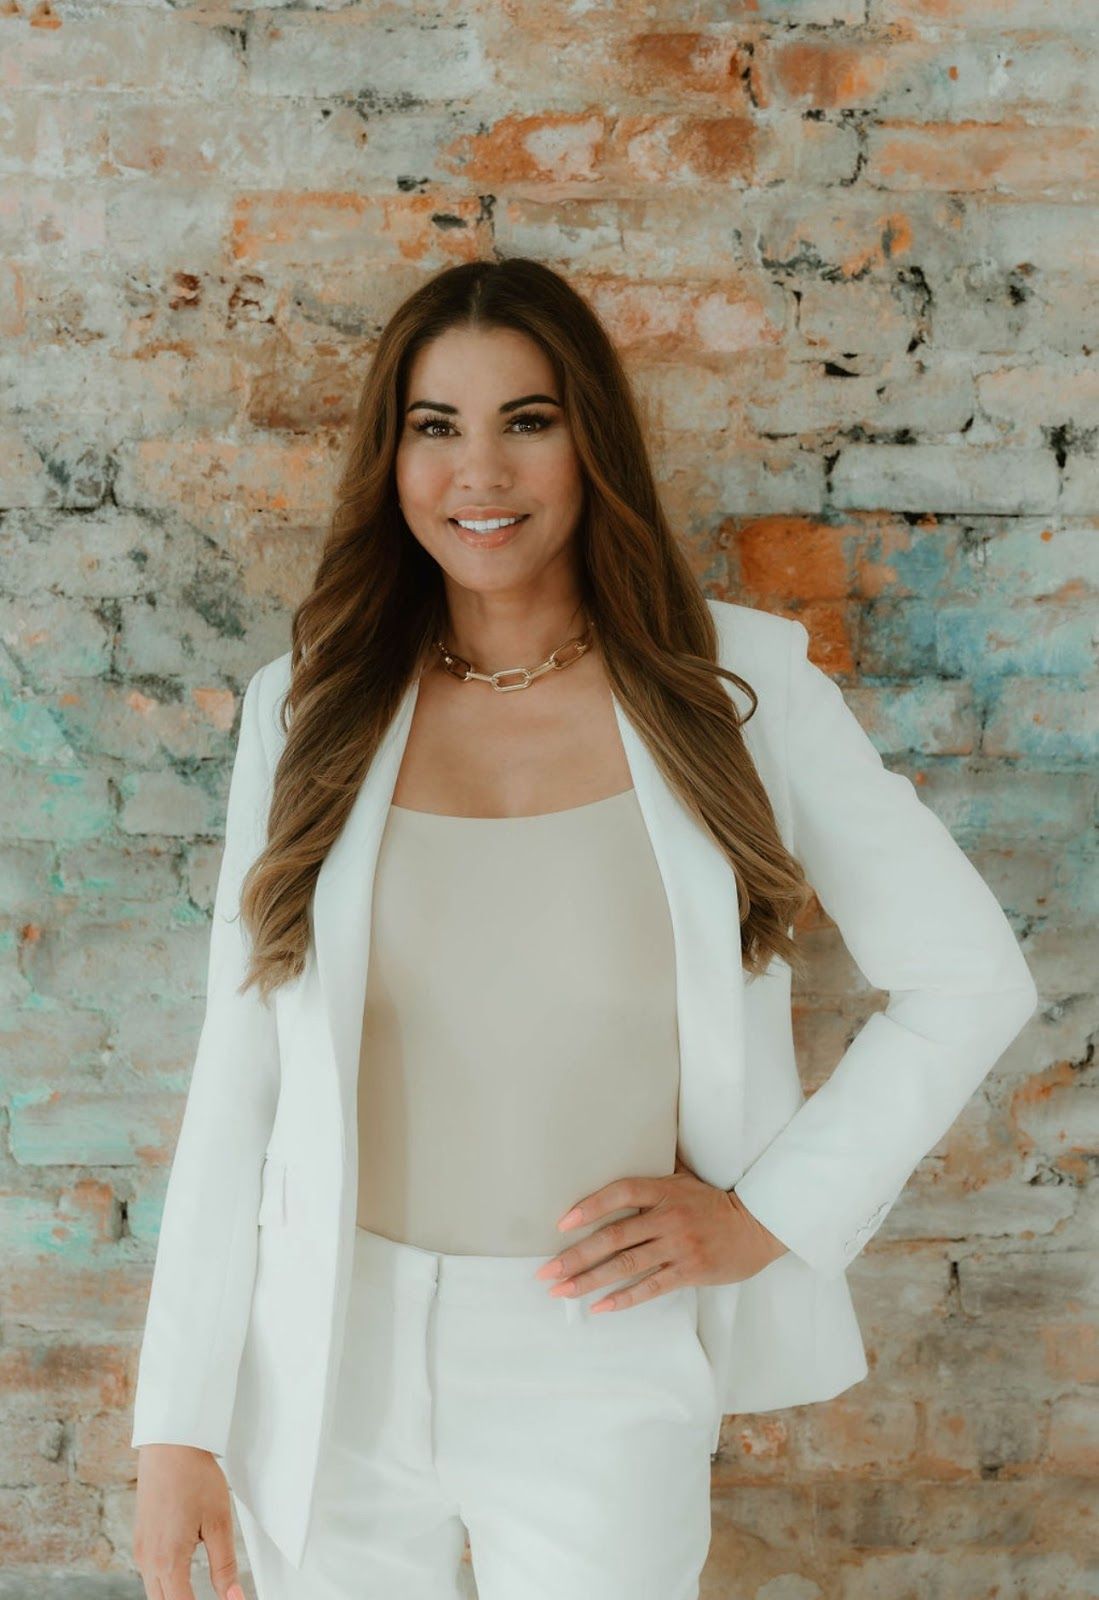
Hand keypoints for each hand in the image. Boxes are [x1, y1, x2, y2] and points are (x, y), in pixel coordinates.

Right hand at [133, 1443, 245, 1599]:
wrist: (170, 1445)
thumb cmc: (194, 1477)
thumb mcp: (219, 1523)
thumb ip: (225, 1565)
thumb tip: (233, 1597)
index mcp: (168, 1560)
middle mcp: (148, 1560)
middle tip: (213, 1598)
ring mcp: (140, 1550)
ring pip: (154, 1592)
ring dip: (173, 1596)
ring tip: (195, 1592)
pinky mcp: (139, 1539)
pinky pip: (149, 1574)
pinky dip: (165, 1583)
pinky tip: (181, 1576)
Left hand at [534, 1154, 789, 1312]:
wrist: (757, 1225)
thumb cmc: (714, 1202)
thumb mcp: (685, 1178)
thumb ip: (654, 1174)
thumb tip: (618, 1154)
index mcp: (664, 1190)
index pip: (620, 1193)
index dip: (589, 1206)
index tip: (561, 1222)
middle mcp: (668, 1217)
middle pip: (614, 1237)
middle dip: (575, 1256)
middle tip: (547, 1271)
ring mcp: (679, 1246)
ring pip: (626, 1265)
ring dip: (590, 1280)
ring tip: (562, 1291)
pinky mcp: (690, 1271)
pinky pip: (651, 1288)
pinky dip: (623, 1298)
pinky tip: (600, 1306)